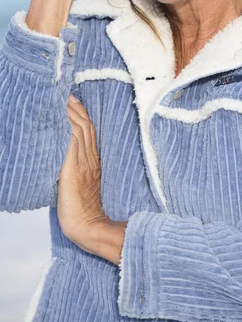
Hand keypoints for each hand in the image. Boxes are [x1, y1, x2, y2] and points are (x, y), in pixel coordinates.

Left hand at [58, 95, 107, 251]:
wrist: (87, 225)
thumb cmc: (84, 212)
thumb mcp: (84, 186)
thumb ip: (81, 172)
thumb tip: (70, 164)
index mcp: (95, 163)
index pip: (90, 135)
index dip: (84, 118)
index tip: (77, 105)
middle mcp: (91, 159)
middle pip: (87, 128)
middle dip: (79, 111)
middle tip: (71, 97)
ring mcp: (83, 162)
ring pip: (81, 130)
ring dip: (74, 114)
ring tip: (67, 101)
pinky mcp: (73, 167)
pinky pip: (74, 141)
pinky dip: (71, 127)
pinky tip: (66, 118)